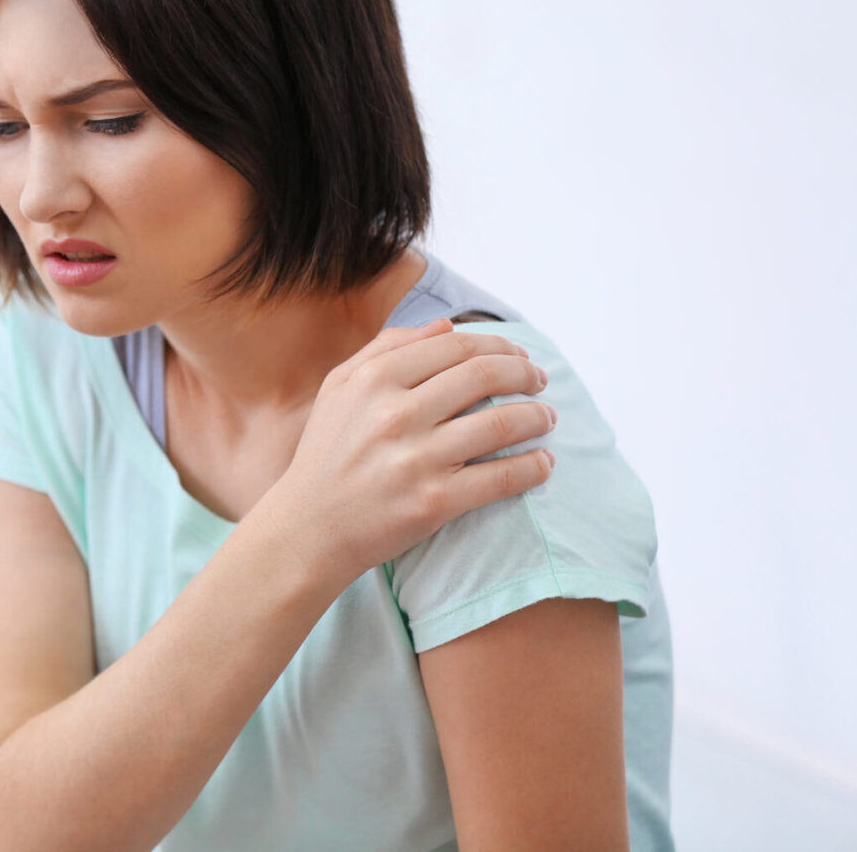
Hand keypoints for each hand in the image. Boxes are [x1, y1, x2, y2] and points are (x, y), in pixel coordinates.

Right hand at [275, 317, 555, 593]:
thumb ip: (387, 349)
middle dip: (525, 373)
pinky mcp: (434, 501)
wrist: (308, 529)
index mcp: (373, 380)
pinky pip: (501, 478)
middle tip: (540, 380)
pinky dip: (533, 467)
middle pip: (484, 375)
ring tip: (547, 418)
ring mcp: (416, 459)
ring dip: (537, 417)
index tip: (518, 355)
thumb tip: (447, 327)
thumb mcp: (340, 389)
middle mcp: (395, 414)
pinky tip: (544, 463)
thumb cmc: (327, 454)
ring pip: (501, 423)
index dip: (497, 346)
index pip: (455, 346)